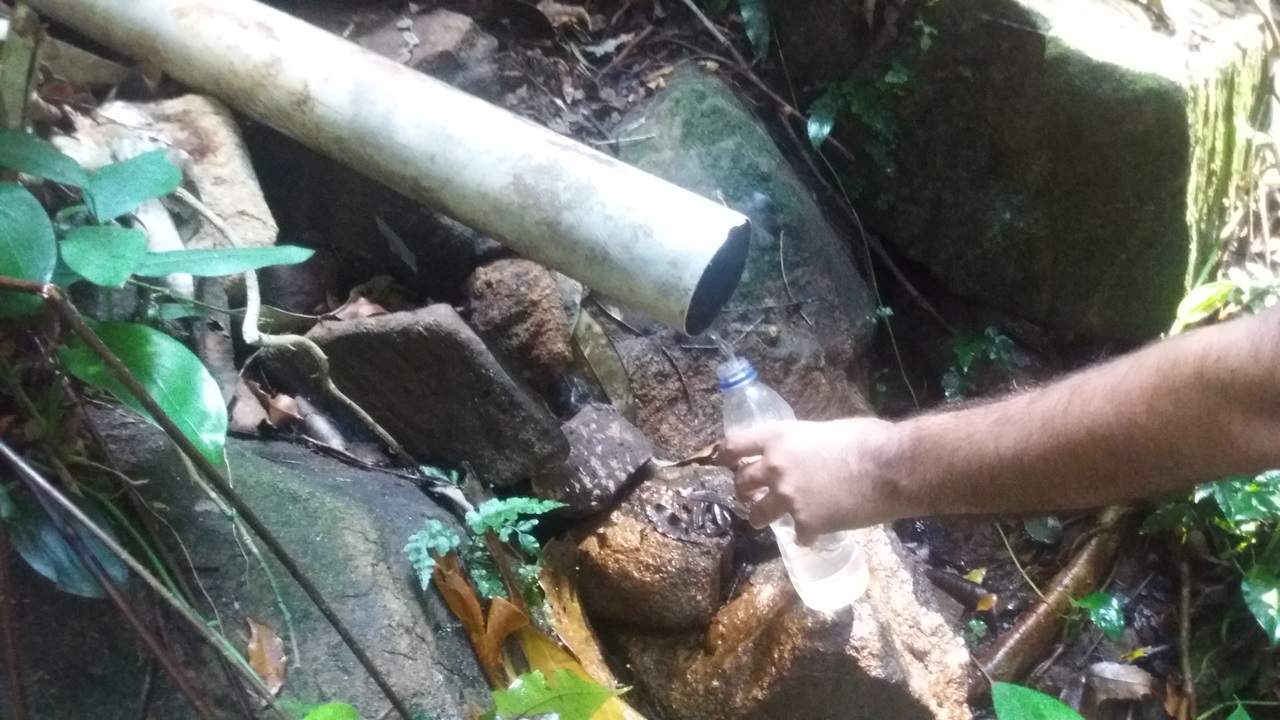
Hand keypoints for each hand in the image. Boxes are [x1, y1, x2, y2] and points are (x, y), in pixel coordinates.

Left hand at [717, 417, 902, 543]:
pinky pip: (796, 535)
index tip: (722, 461)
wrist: (890, 468)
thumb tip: (808, 449)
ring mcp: (788, 498)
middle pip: (741, 482)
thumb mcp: (826, 430)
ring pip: (757, 514)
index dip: (725, 454)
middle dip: (743, 490)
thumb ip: (806, 442)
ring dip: (761, 517)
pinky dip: (805, 536)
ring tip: (768, 520)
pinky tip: (814, 535)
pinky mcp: (806, 523)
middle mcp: (775, 467)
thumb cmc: (868, 439)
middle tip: (750, 494)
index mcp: (779, 437)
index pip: (735, 444)